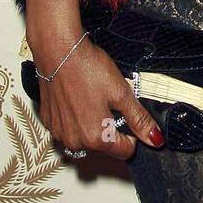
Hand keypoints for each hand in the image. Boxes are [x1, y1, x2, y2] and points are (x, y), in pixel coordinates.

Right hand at [33, 35, 164, 158]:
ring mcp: (59, 133)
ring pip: (85, 139)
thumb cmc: (87, 68)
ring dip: (92, 126)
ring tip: (94, 99)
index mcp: (96, 137)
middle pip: (104, 146)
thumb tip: (154, 138)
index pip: (124, 151)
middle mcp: (74, 141)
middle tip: (111, 102)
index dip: (133, 136)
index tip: (131, 119)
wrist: (58, 51)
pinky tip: (78, 99)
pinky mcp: (48, 122)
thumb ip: (138, 119)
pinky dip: (75, 120)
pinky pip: (68, 129)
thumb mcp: (122, 92)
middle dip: (111, 129)